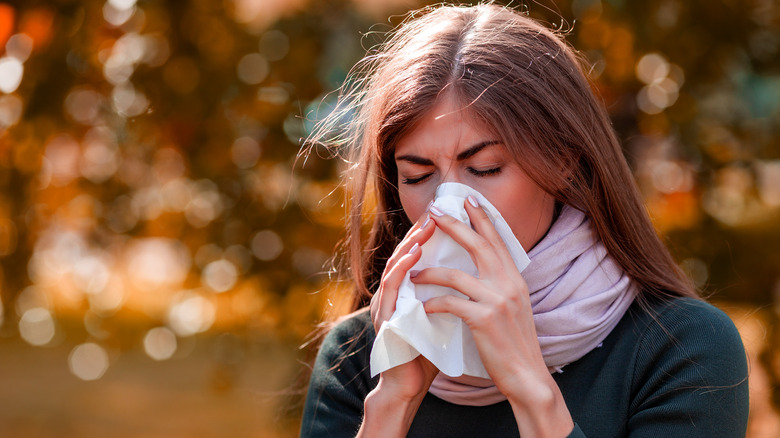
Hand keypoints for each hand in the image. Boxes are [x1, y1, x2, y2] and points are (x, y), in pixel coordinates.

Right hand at [369, 211, 438, 399]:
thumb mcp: (444, 317)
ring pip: (395, 265)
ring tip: (426, 227)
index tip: (451, 216)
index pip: (420, 256)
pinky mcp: (383, 318)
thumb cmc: (427, 353)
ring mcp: (386, 304)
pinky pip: (390, 288)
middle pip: (406, 254)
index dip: (433, 235)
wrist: (409, 385)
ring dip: (410, 244)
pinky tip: (413, 255)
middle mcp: (395, 293)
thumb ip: (453, 297)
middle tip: (437, 211)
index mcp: (410, 292)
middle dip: (422, 232)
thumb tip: (479, 277)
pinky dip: (401, 269)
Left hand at [418, 198, 573, 436]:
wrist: (529, 377)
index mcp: (516, 280)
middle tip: (434, 211)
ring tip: (414, 273)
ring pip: (456, 274)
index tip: (468, 199)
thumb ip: (502, 287)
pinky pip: (450, 303)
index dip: (483, 218)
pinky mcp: (484, 320)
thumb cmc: (516, 345)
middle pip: (478, 245)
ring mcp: (497, 301)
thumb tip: (488, 270)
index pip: (498, 240)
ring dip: (431, 271)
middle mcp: (509, 285)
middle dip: (454, 225)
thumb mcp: (515, 308)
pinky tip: (424, 307)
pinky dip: (434, 303)